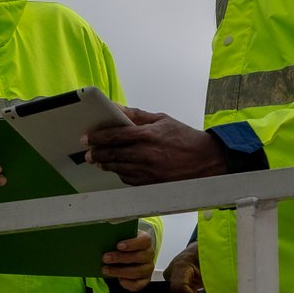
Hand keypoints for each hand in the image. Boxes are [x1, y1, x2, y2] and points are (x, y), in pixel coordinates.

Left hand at [83, 107, 229, 185]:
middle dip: (97, 154)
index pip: (114, 136)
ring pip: (118, 168)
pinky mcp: (151, 184)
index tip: (86, 138)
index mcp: (148, 135)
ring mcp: (148, 171)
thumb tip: (117, 108)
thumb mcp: (162, 120)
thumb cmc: (184, 138)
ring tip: (99, 161)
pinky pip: (129, 179)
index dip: (97, 137)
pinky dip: (120, 173)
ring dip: (106, 164)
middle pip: (112, 154)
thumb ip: (137, 115)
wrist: (206, 161)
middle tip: (88, 153)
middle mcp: (146, 154)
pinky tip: (118, 168)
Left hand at [99, 229, 156, 291]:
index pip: (144, 240)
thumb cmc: (124, 245)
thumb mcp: (122, 238)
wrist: (128, 255)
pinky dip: (127, 283)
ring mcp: (148, 268)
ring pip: (137, 272)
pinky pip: (137, 284)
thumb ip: (117, 237)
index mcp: (146, 241)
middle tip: (105, 258)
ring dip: (119, 271)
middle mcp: (149, 255)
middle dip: (120, 258)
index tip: (118, 246)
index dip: (132, 244)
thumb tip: (105, 239)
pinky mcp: (145, 280)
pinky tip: (118, 279)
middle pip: (138, 257)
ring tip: (105, 270)